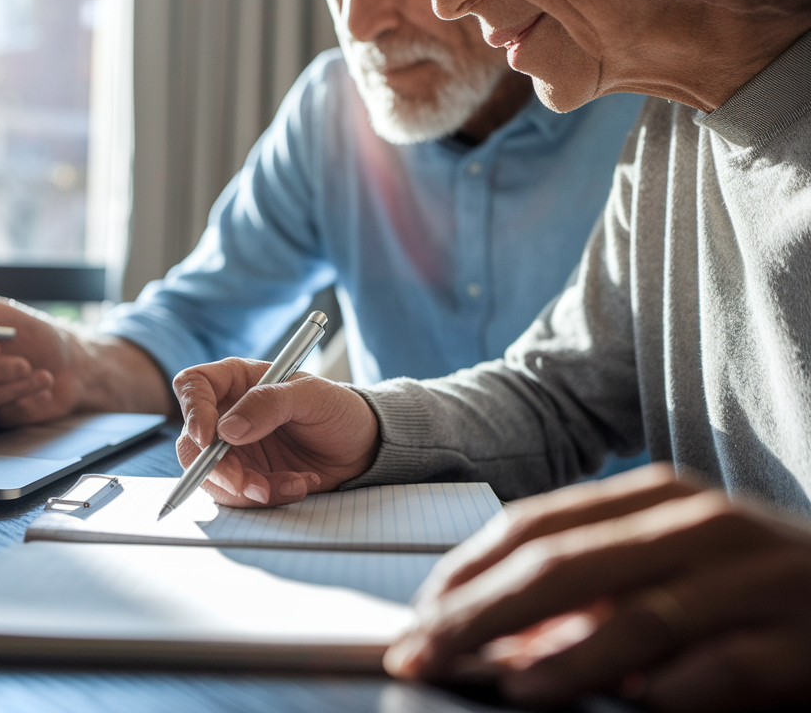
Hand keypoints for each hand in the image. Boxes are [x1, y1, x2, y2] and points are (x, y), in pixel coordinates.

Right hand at [173, 357, 378, 507]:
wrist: (362, 447)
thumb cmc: (338, 409)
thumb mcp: (312, 396)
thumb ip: (269, 404)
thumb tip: (227, 430)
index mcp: (236, 380)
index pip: (193, 387)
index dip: (193, 412)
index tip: (210, 439)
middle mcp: (228, 414)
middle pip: (193, 442)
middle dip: (217, 470)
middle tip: (249, 484)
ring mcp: (235, 448)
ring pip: (213, 475)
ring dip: (248, 489)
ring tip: (293, 484)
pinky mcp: (247, 476)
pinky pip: (239, 494)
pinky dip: (267, 496)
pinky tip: (298, 485)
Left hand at [383, 464, 810, 711]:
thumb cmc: (748, 586)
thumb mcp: (663, 567)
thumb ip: (586, 592)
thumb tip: (495, 639)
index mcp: (655, 498)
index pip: (535, 526)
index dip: (466, 572)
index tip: (416, 618)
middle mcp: (699, 526)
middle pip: (566, 567)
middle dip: (483, 615)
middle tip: (425, 655)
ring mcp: (754, 579)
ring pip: (640, 617)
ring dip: (567, 659)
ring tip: (508, 686)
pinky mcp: (800, 641)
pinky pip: (723, 667)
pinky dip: (672, 688)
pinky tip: (634, 705)